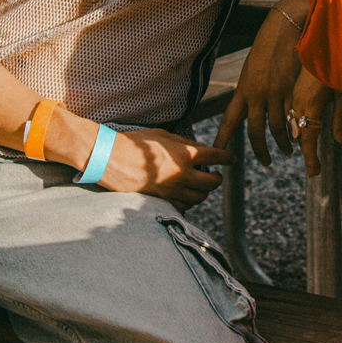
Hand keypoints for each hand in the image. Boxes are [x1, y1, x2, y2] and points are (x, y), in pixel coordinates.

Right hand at [94, 127, 232, 209]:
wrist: (110, 159)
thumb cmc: (135, 143)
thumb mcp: (163, 136)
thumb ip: (185, 143)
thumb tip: (202, 149)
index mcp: (185, 154)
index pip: (216, 156)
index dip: (227, 158)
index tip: (231, 159)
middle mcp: (183, 174)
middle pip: (213, 182)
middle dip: (217, 178)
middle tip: (215, 174)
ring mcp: (173, 190)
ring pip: (200, 197)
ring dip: (203, 191)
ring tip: (200, 185)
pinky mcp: (162, 201)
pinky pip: (184, 207)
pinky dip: (188, 201)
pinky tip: (184, 194)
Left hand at [214, 1, 304, 165]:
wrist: (284, 26)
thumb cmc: (268, 44)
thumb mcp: (253, 68)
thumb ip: (252, 88)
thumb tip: (251, 106)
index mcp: (244, 88)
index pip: (229, 119)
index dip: (222, 137)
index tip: (217, 151)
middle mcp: (256, 94)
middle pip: (254, 131)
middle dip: (260, 150)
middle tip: (266, 162)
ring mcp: (275, 92)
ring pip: (278, 127)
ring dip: (283, 143)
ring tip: (287, 151)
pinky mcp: (293, 88)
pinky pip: (294, 115)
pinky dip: (297, 128)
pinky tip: (301, 135)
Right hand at [290, 68, 341, 177]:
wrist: (325, 40)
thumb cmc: (340, 65)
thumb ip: (340, 117)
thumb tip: (340, 141)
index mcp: (312, 104)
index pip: (309, 139)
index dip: (311, 158)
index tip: (314, 174)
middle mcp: (299, 101)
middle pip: (300, 134)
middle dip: (307, 151)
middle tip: (315, 167)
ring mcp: (295, 94)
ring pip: (295, 124)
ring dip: (301, 137)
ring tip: (309, 151)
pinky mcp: (296, 88)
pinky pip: (294, 112)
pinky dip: (299, 124)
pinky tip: (305, 127)